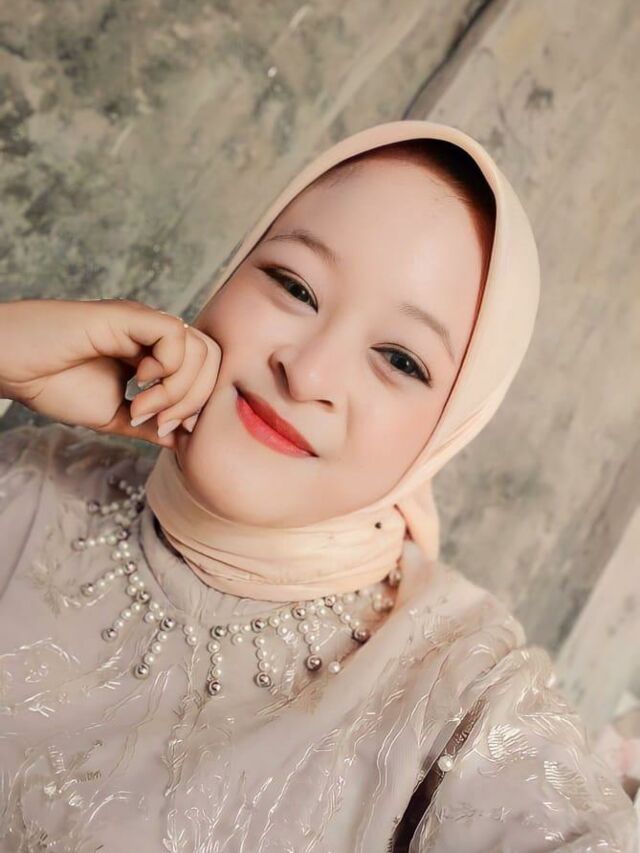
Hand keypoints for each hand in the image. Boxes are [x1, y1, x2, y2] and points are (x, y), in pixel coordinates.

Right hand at [0, 298, 221, 448]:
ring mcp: (143, 323)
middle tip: (160, 422)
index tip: (165, 430)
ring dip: (178, 389)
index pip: (205, 372)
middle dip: (194, 400)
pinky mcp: (128, 315)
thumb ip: (148, 425)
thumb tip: (182, 441)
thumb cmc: (53, 384)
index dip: (196, 405)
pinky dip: (167, 367)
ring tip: (142, 406)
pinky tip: (138, 380)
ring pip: (200, 349)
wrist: (13, 367)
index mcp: (154, 354)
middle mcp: (154, 335)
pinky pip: (174, 335)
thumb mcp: (113, 415)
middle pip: (212, 360)